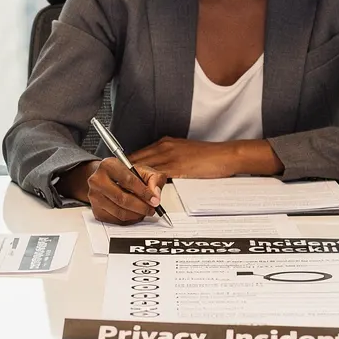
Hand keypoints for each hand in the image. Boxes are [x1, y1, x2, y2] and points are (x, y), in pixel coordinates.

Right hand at [69, 157, 166, 224]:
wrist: (108, 179)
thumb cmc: (125, 174)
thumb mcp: (142, 170)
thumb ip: (154, 179)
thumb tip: (155, 195)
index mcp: (109, 165)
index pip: (127, 180)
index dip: (143, 192)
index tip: (154, 200)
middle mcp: (97, 180)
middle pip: (122, 199)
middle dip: (141, 207)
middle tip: (151, 209)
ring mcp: (94, 196)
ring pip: (119, 212)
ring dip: (136, 215)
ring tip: (144, 211)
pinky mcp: (96, 210)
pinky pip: (116, 220)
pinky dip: (129, 220)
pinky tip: (135, 214)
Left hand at [130, 137, 279, 179]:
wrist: (225, 155)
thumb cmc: (208, 157)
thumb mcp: (184, 154)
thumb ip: (169, 160)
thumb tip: (156, 172)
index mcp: (164, 144)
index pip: (137, 154)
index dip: (125, 167)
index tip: (116, 177)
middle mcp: (163, 147)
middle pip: (135, 160)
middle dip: (123, 174)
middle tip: (113, 187)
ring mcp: (170, 157)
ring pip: (143, 168)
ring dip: (132, 181)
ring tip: (121, 193)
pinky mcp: (177, 167)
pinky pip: (157, 177)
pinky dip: (147, 186)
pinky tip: (140, 194)